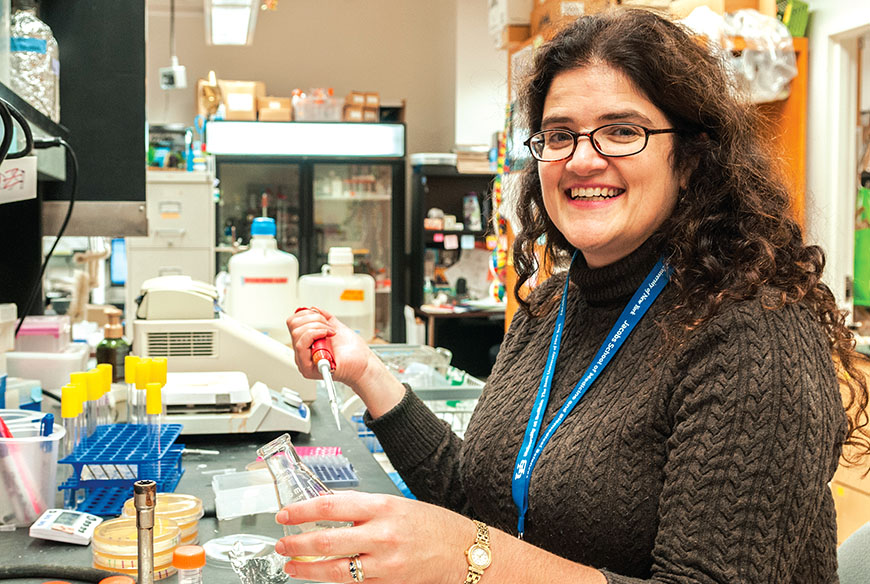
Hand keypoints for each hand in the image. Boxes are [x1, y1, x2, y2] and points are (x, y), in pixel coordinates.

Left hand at [275, 491, 472, 583]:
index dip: (303, 510)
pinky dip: (332, 579)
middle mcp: (382, 534)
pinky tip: (320, 575)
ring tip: (291, 566)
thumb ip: (364, 508)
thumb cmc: (433, 525)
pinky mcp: (387, 582)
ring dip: (307, 569)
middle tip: (282, 544)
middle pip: (327, 539)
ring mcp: (384, 562)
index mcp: (383, 506)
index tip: (286, 514)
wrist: (464, 551)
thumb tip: (329, 509)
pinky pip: (352, 582)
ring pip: (334, 568)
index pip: (332, 505)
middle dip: (297, 543)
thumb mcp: (397, 504)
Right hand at [287, 307, 404, 416]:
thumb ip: (324, 318)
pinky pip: (301, 346)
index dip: (306, 314)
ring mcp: (304, 360)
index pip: (293, 322)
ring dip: (317, 327)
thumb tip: (313, 309)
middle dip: (314, 320)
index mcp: (307, 342)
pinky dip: (315, 334)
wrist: (363, 365)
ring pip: (297, 334)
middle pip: (294, 326)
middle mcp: (303, 351)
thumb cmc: (354, 352)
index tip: (322, 317)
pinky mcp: (308, 368)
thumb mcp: (337, 327)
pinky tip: (328, 335)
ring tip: (330, 332)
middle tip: (328, 326)